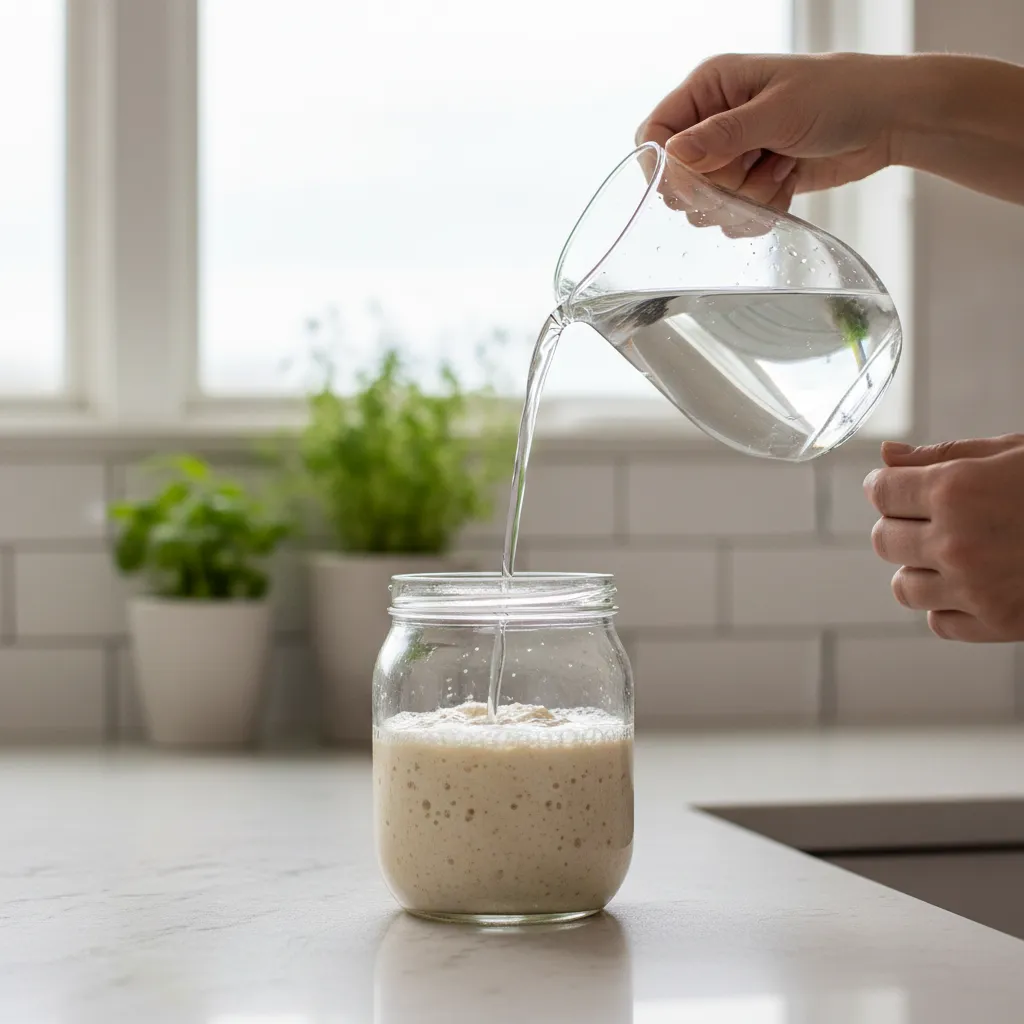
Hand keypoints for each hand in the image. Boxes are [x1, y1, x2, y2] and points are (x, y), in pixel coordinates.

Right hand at [636, 53, 902, 211]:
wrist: (889, 121)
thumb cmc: (841, 95)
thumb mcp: (779, 112)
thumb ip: (723, 135)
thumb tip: (673, 153)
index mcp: (710, 88)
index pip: (654, 134)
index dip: (664, 167)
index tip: (689, 186)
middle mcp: (713, 123)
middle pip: (678, 181)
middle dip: (718, 186)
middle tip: (756, 163)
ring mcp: (731, 157)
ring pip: (707, 206)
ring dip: (747, 198)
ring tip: (782, 166)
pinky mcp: (750, 185)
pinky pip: (733, 219)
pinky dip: (762, 210)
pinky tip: (788, 181)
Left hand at [864, 436, 1023, 641]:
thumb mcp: (1010, 453)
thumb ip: (942, 456)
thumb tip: (885, 456)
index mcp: (956, 490)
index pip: (881, 492)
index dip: (886, 487)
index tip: (897, 488)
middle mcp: (956, 542)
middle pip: (884, 540)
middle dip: (901, 526)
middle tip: (932, 519)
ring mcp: (974, 589)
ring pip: (903, 586)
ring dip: (919, 569)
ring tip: (954, 554)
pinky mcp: (996, 625)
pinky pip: (938, 622)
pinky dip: (947, 606)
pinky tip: (974, 584)